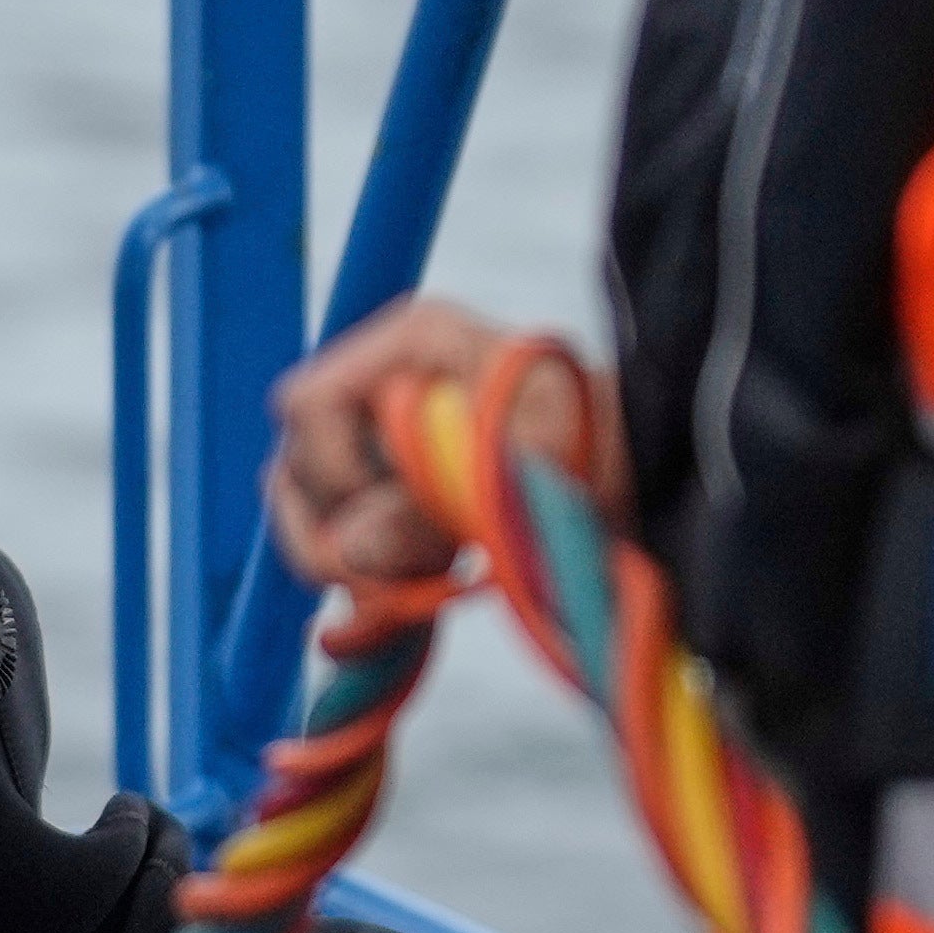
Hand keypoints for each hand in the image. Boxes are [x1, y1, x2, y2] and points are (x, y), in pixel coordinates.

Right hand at [265, 293, 588, 592]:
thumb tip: (352, 550)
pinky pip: (338, 546)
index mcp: (413, 343)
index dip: (336, 473)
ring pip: (307, 513)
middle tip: (409, 570)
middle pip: (294, 466)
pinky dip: (367, 581)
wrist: (639, 479)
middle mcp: (382, 386)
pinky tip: (419, 589)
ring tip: (427, 575)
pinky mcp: (389, 498)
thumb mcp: (529, 466)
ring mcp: (379, 445)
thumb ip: (435, 504)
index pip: (308, 405)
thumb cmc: (598, 446)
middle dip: (336, 532)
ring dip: (351, 563)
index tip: (399, 515)